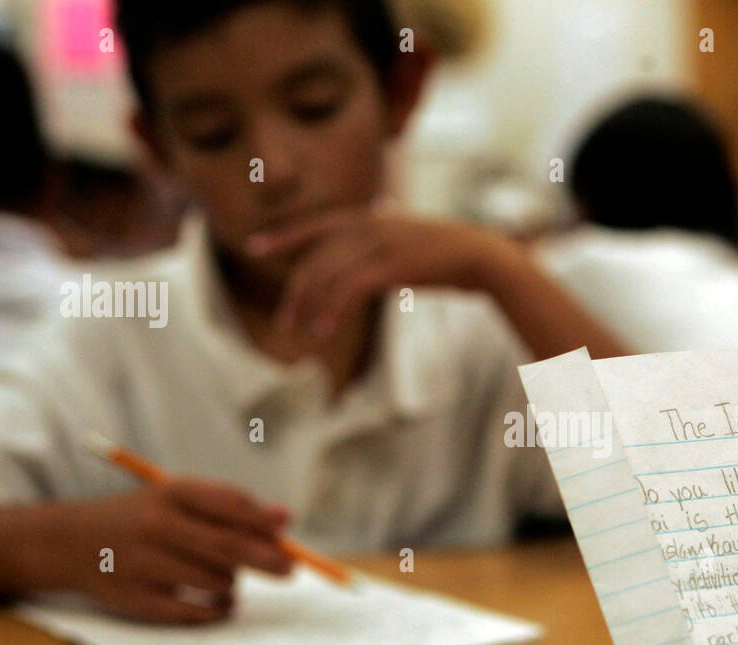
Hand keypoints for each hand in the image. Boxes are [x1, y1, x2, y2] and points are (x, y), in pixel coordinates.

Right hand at [43, 479, 294, 623]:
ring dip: (232, 584)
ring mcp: (142, 564)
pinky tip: (219, 604)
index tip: (286, 530)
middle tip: (291, 570)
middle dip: (268, 560)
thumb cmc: (138, 517)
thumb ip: (226, 507)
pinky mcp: (133, 599)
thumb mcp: (173, 499)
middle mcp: (155, 526)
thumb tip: (283, 519)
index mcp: (169, 494)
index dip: (264, 520)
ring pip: (215, 581)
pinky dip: (215, 610)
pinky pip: (193, 612)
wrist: (65, 541)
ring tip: (226, 580)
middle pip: (229, 546)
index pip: (230, 504)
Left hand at [245, 207, 510, 338]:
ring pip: (326, 275)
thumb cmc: (447, 255)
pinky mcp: (390, 265)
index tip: (255, 248)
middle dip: (294, 292)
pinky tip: (324, 331)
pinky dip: (332, 311)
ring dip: (309, 307)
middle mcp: (367, 225)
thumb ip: (381, 243)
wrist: (482, 256)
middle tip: (283, 323)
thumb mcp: (407, 240)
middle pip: (314, 259)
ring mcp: (378, 243)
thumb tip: (368, 249)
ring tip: (300, 334)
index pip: (314, 225)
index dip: (283, 237)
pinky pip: (348, 289)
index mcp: (368, 217)